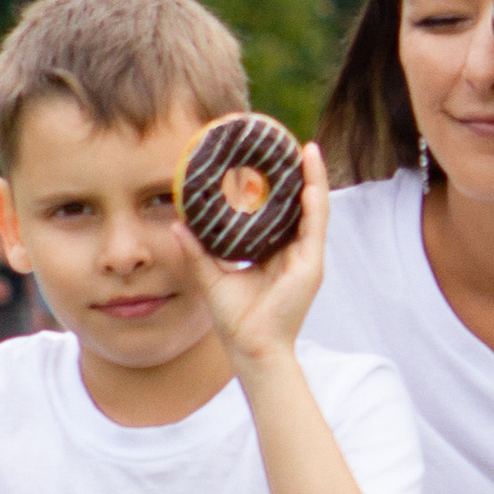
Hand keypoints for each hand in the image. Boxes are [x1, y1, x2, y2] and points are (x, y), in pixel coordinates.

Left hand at [189, 145, 329, 365]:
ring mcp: (305, 258)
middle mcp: (294, 251)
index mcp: (276, 253)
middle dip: (299, 174)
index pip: (281, 212)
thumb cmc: (236, 319)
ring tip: (306, 150)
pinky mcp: (311, 265)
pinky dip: (314, 202)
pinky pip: (315, 227)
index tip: (269, 158)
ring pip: (313, 209)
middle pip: (300, 205)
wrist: (252, 349)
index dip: (279, 186)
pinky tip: (309, 181)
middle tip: (290, 144)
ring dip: (312, 179)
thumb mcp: (213, 277)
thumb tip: (178, 224)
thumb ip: (198, 251)